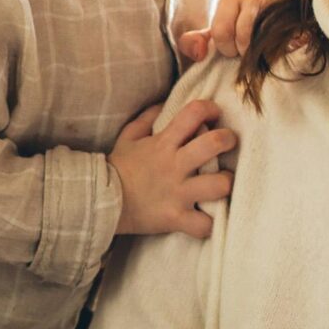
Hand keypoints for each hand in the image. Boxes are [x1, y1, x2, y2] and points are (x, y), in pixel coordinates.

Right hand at [110, 98, 233, 237]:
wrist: (100, 201)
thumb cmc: (118, 168)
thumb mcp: (128, 137)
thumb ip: (148, 118)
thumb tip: (165, 103)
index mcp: (163, 143)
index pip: (193, 113)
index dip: (209, 108)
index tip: (214, 114)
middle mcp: (174, 165)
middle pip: (214, 144)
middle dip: (228, 139)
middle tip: (229, 143)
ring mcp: (177, 193)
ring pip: (219, 185)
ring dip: (226, 183)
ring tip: (222, 183)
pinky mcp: (175, 218)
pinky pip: (204, 225)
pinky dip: (209, 224)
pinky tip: (206, 219)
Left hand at [178, 0, 268, 62]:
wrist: (277, 34)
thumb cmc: (239, 37)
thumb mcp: (212, 39)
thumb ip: (193, 43)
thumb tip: (199, 51)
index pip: (220, 31)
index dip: (225, 48)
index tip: (232, 48)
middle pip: (238, 34)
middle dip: (239, 50)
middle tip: (245, 50)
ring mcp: (274, 6)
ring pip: (257, 39)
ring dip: (256, 52)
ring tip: (258, 48)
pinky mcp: (291, 18)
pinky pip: (277, 40)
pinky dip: (273, 51)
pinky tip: (273, 48)